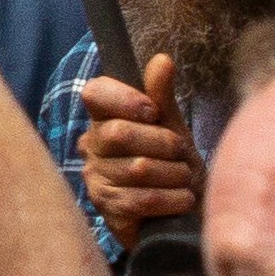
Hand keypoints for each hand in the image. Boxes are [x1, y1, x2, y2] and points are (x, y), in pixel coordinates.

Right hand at [76, 56, 200, 235]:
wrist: (182, 217)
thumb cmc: (173, 167)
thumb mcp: (172, 128)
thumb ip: (162, 96)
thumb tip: (163, 58)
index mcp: (104, 119)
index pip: (94, 93)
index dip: (124, 99)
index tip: (152, 112)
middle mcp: (91, 146)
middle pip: (121, 132)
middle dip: (164, 143)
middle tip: (181, 154)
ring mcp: (95, 178)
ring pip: (139, 168)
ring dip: (176, 176)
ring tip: (184, 181)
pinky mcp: (106, 209)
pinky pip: (143, 199)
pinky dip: (174, 199)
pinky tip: (181, 200)